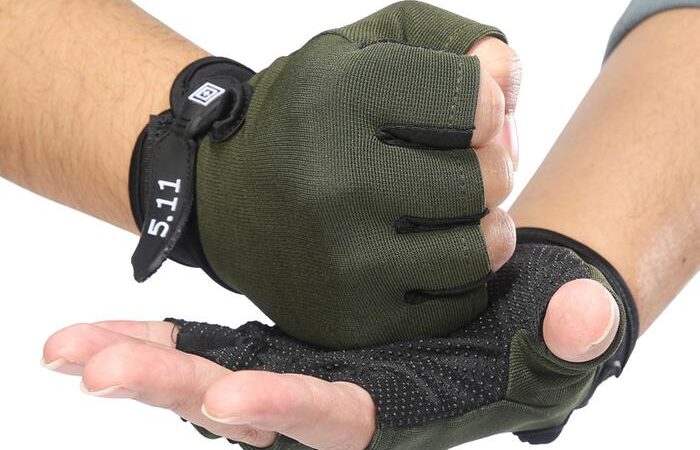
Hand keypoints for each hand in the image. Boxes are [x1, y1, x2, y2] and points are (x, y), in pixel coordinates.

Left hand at [42, 241, 625, 449]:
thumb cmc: (531, 332)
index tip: (224, 400)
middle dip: (173, 393)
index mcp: (401, 409)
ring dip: (144, 368)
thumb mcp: (562, 329)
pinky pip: (220, 353)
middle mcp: (339, 403)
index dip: (287, 413)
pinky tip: (112, 336)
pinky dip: (167, 346)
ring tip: (68, 351)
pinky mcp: (287, 352)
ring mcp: (304, 378)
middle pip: (250, 406)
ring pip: (217, 381)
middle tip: (90, 370)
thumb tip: (582, 314)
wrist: (494, 312)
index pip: (339, 420)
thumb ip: (571, 331)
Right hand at [129, 1, 522, 348]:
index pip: (475, 100)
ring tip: (455, 211)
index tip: (465, 112)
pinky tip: (430, 251)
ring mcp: (341, 260)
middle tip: (460, 165)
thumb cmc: (309, 121)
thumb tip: (507, 77)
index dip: (484, 104)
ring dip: (485, 228)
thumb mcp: (362, 52)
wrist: (230, 201)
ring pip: (480, 250)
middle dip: (489, 166)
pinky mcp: (351, 319)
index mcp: (335, 101)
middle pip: (485, 178)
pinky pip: (457, 303)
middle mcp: (333, 183)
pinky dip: (459, 276)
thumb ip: (448, 43)